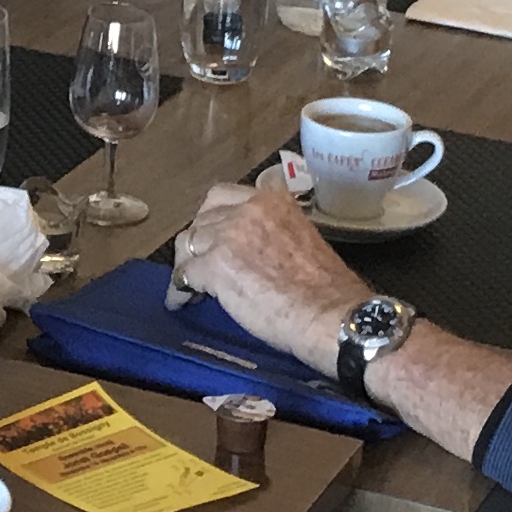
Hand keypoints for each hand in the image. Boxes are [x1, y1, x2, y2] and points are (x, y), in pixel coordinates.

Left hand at [170, 183, 360, 375]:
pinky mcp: (216, 266)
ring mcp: (229, 236)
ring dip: (186, 263)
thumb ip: (271, 233)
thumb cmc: (327, 290)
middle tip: (197, 262)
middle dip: (198, 241)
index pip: (224, 196)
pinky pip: (184, 275)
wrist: (331, 315)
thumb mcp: (301, 239)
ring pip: (189, 243)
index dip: (214, 219)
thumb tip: (249, 250)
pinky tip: (180, 302)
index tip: (215, 237)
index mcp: (272, 201)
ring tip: (188, 285)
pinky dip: (179, 290)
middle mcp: (248, 210)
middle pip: (203, 218)